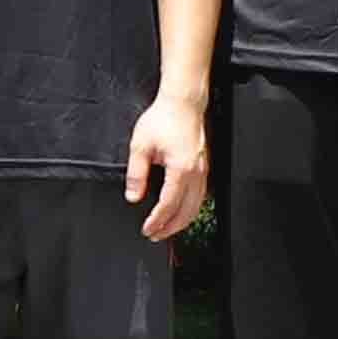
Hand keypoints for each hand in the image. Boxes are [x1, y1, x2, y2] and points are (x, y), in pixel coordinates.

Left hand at [125, 91, 209, 243]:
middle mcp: (195, 173)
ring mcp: (202, 171)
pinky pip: (201, 196)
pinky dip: (190, 209)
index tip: (147, 229)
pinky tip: (181, 211)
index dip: (157, 221)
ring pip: (196, 206)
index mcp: (180, 169)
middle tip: (156, 236)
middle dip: (170, 228)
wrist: (183, 103)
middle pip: (186, 211)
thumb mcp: (140, 145)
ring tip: (167, 229)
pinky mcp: (203, 167)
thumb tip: (134, 196)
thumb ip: (137, 174)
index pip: (168, 204)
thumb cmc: (164, 119)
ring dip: (182, 221)